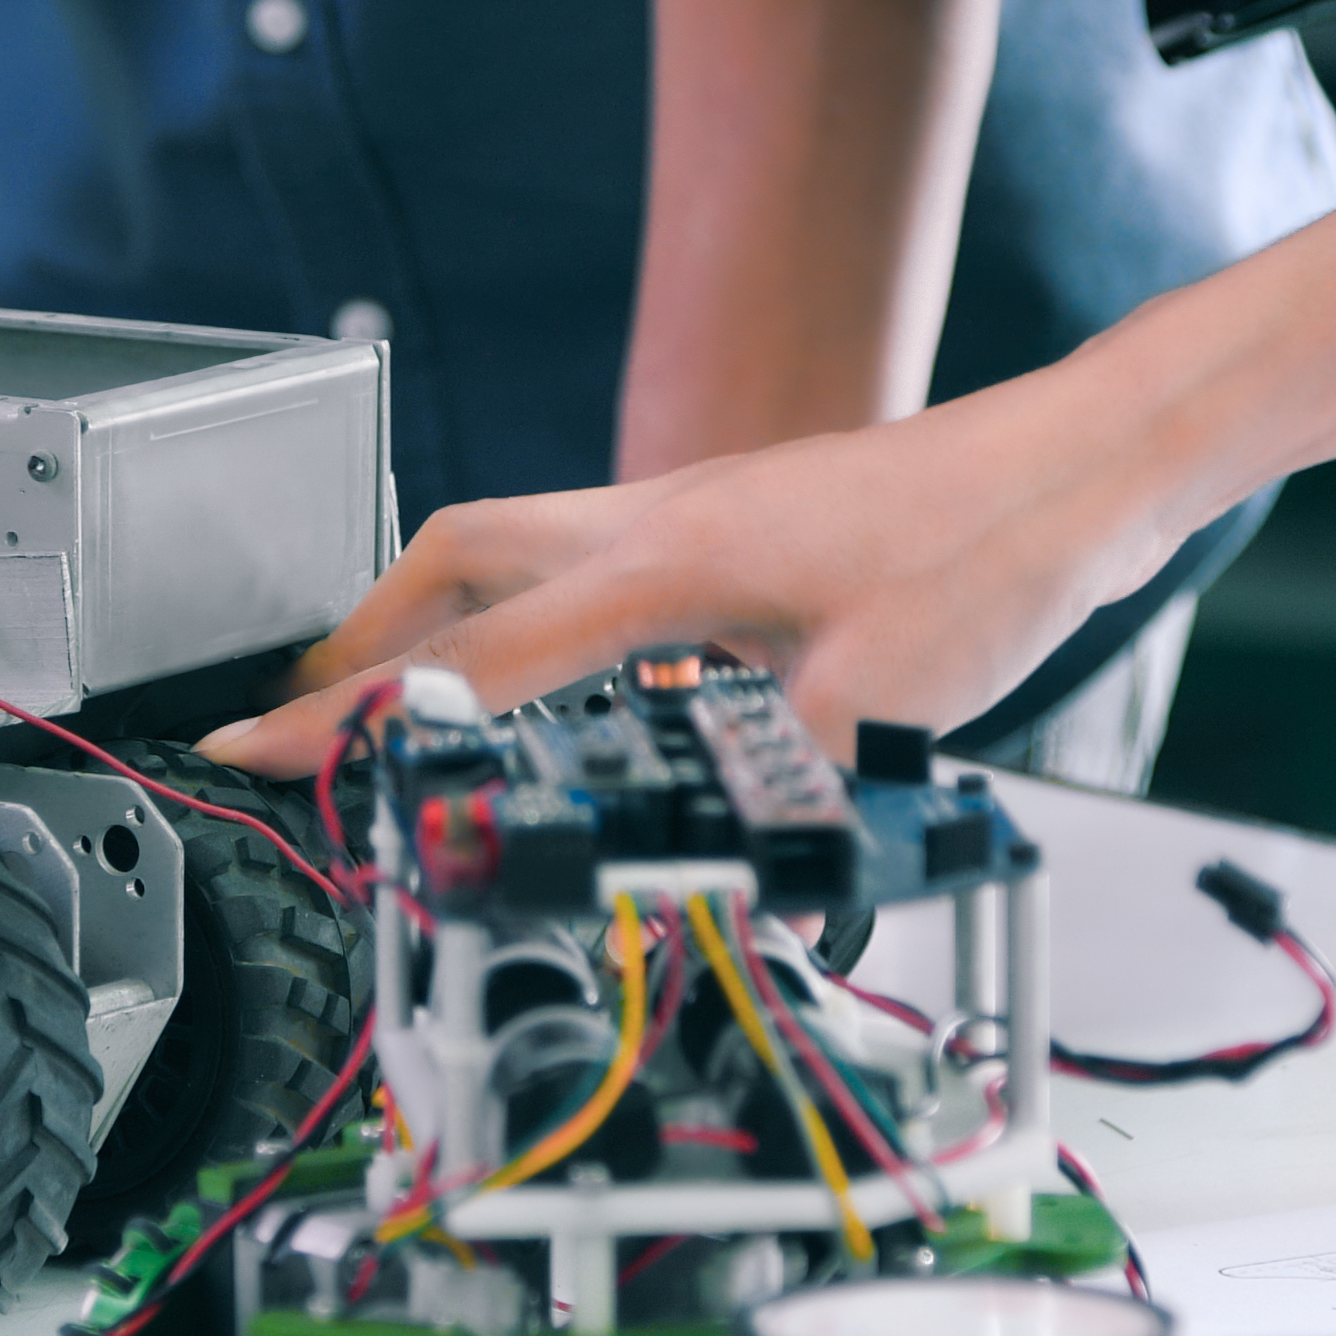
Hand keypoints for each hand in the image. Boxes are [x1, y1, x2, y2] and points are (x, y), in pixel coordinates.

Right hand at [197, 359, 1186, 775]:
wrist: (1075, 464)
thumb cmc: (994, 551)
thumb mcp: (888, 700)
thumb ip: (784, 789)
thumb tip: (726, 871)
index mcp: (671, 563)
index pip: (476, 653)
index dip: (359, 717)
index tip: (260, 753)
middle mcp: (657, 518)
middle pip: (451, 558)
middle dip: (356, 639)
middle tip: (296, 717)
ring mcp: (688, 507)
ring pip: (510, 543)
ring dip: (434, 617)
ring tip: (391, 696)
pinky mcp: (726, 518)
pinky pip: (578, 553)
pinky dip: (524, 606)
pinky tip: (546, 667)